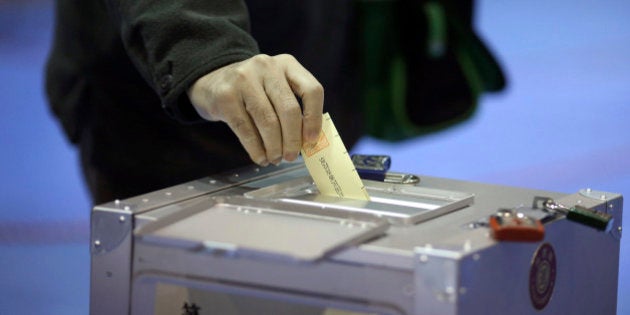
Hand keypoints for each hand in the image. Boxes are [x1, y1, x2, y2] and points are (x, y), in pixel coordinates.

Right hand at [187, 54, 322, 165]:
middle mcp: (267, 66)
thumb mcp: (276, 87)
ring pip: (268, 121)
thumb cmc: (253, 91)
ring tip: (275, 159)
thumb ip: (294, 106)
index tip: (311, 141)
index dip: (314, 119)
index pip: (311, 90)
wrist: (213, 82)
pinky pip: (245, 129)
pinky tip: (260, 158)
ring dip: (274, 147)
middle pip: (289, 109)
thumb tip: (308, 143)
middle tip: (291, 156)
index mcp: (287, 64)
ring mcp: (244, 78)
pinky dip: (255, 149)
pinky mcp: (226, 95)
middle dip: (292, 140)